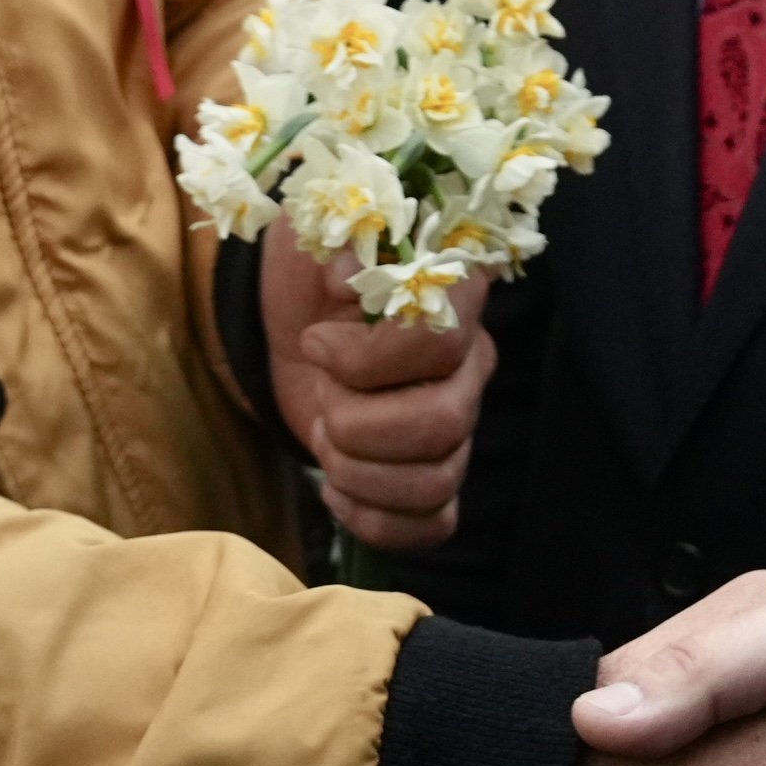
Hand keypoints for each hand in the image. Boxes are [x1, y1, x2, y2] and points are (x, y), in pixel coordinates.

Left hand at [259, 243, 492, 552]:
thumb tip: (345, 276)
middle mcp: (470, 366)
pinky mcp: (433, 474)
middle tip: (321, 397)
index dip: (370, 359)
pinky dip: (374, 520)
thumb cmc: (310, 276)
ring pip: (436, 482)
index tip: (315, 345)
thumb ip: (332, 244)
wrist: (295, 325)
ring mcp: (459, 427)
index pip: (442, 343)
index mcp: (452, 301)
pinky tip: (335, 490)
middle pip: (443, 424)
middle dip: (357, 425)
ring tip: (325, 433)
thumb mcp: (311, 240)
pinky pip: (432, 525)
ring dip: (357, 471)